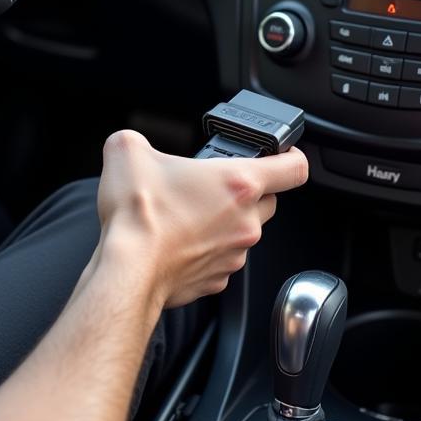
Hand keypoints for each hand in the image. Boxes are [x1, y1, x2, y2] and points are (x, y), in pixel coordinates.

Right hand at [96, 130, 307, 308]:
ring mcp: (233, 255)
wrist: (126, 271)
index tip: (283, 153)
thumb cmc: (138, 217)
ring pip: (244, 232)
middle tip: (215, 184)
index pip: (294, 168)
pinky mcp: (216, 280)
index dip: (292, 156)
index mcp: (238, 183)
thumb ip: (138, 140)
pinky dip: (207, 250)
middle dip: (247, 191)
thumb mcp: (128, 152)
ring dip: (225, 222)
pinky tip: (178, 241)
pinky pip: (222, 259)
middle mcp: (245, 221)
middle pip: (269, 201)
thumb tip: (130, 145)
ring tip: (187, 213)